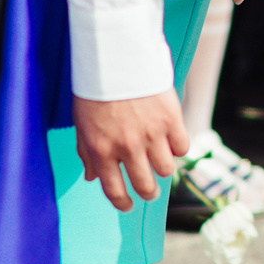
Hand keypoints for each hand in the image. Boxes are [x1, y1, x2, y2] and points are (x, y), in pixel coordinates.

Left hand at [72, 91, 188, 211]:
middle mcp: (127, 147)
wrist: (117, 56)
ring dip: (163, 169)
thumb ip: (86, 152)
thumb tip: (91, 178)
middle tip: (150, 190)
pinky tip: (172, 141)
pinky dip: (178, 147)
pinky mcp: (171, 119)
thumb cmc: (95, 90)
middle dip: (148, 192)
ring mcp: (151, 135)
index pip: (114, 190)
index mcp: (101, 150)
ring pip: (166, 170)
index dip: (122, 203)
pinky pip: (182, 147)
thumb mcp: (82, 123)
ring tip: (160, 162)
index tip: (127, 206)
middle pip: (145, 186)